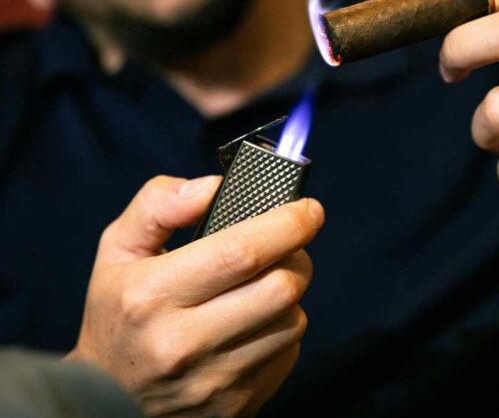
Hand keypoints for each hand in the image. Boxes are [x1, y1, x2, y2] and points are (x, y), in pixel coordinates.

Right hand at [67, 175, 323, 416]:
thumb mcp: (118, 250)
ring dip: (289, 294)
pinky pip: (288, 353)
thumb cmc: (119, 314)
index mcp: (152, 296)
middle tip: (289, 245)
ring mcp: (214, 381)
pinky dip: (282, 329)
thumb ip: (159, 205)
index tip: (309, 209)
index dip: (287, 224)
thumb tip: (214, 187)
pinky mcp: (237, 405)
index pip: (241, 252)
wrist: (106, 402)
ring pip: (292, 321)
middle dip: (298, 256)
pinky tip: (255, 323)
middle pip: (281, 287)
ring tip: (264, 284)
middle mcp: (184, 344)